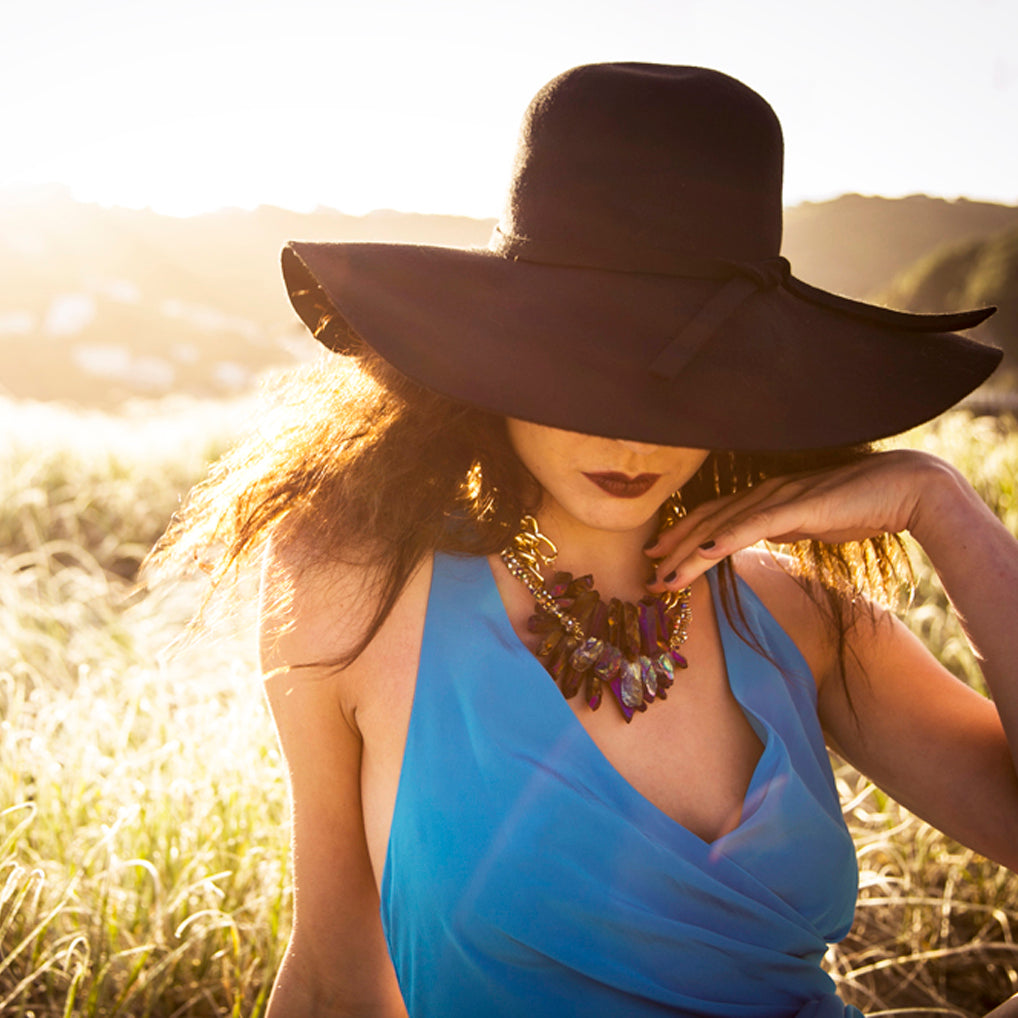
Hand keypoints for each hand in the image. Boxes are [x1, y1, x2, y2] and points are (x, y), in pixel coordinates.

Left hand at [645, 450, 948, 591]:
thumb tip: (766, 536)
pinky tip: (704, 555)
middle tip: (647, 573)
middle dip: (674, 548)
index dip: (683, 536)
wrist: (907, 489)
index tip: (659, 558)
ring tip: (664, 576)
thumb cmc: (863, 507)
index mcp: (766, 497)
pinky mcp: (799, 507)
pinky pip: (754, 525)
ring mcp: (780, 496)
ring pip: (722, 526)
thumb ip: (784, 528)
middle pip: (707, 521)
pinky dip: (726, 539)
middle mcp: (765, 492)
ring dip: (689, 553)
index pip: (714, 518)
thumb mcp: (811, 524)